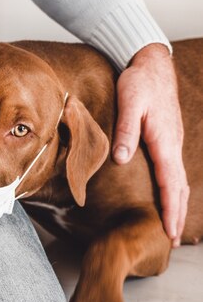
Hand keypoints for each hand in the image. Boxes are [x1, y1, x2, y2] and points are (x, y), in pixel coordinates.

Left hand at [112, 43, 188, 245]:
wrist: (151, 62)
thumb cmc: (138, 82)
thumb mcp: (129, 104)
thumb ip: (126, 131)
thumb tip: (123, 160)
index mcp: (164, 141)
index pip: (169, 184)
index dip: (170, 209)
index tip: (170, 232)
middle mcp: (171, 144)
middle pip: (178, 187)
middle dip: (176, 214)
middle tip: (173, 239)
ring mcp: (171, 140)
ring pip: (178, 178)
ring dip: (177, 202)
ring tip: (172, 223)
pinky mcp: (166, 136)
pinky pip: (173, 168)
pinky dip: (174, 187)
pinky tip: (169, 192)